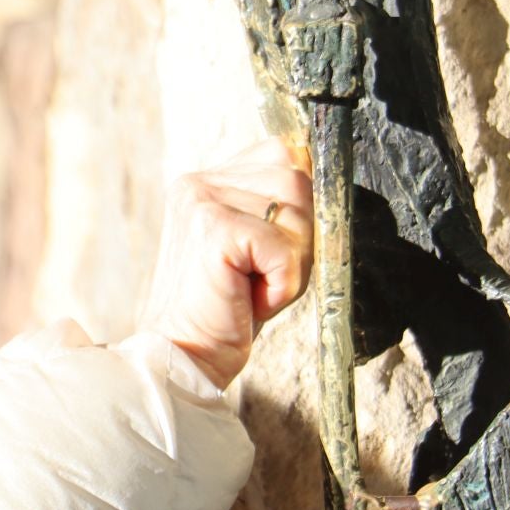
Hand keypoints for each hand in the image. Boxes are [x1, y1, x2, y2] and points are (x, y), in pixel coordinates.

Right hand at [138, 136, 313, 387]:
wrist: (182, 355)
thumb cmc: (225, 307)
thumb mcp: (254, 247)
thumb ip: (277, 207)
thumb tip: (326, 182)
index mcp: (206, 180)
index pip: (284, 155)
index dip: (297, 205)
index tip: (267, 252)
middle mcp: (199, 181)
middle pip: (297, 179)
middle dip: (300, 238)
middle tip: (262, 277)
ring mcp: (202, 200)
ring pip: (297, 212)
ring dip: (291, 263)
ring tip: (254, 287)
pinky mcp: (214, 228)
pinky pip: (285, 248)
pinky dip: (283, 284)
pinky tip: (250, 299)